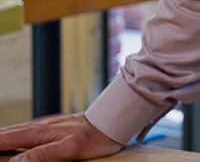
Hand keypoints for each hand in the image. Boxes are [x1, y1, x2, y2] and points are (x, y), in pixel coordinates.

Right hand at [0, 114, 124, 161]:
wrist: (110, 123)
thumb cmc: (94, 137)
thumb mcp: (69, 148)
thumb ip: (42, 155)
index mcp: (39, 133)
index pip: (5, 139)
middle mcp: (38, 127)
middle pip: (6, 134)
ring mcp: (44, 127)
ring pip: (15, 131)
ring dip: (1, 137)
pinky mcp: (51, 129)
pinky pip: (25, 132)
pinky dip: (12, 136)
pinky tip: (13, 139)